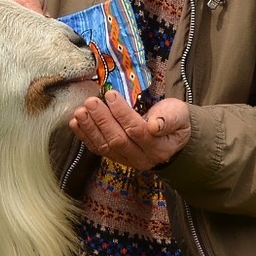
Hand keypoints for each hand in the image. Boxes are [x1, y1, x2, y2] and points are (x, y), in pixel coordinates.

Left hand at [69, 93, 189, 170]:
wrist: (172, 140)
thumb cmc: (175, 122)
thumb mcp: (179, 115)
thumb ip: (169, 119)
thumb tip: (154, 126)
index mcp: (159, 147)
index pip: (136, 130)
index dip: (122, 113)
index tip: (111, 95)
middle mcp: (142, 158)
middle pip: (117, 140)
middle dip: (101, 120)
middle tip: (90, 102)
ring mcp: (127, 160)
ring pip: (105, 147)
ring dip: (90, 129)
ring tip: (80, 112)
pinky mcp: (115, 157)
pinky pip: (98, 149)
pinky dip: (85, 136)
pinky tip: (76, 123)